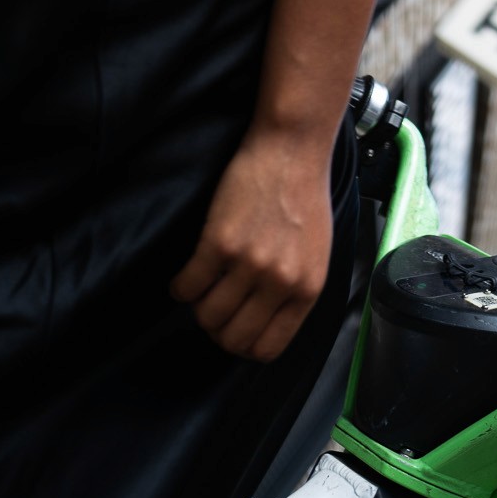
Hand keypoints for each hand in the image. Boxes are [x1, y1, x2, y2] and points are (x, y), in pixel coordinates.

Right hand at [170, 129, 333, 360]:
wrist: (292, 149)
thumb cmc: (305, 196)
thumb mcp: (316, 253)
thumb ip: (294, 291)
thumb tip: (264, 324)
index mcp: (307, 289)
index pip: (267, 348)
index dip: (243, 345)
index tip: (233, 330)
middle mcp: (280, 282)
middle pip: (233, 338)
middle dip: (217, 330)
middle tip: (212, 308)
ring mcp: (250, 263)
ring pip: (207, 316)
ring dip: (197, 308)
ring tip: (200, 288)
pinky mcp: (220, 242)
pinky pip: (188, 286)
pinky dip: (180, 288)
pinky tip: (184, 277)